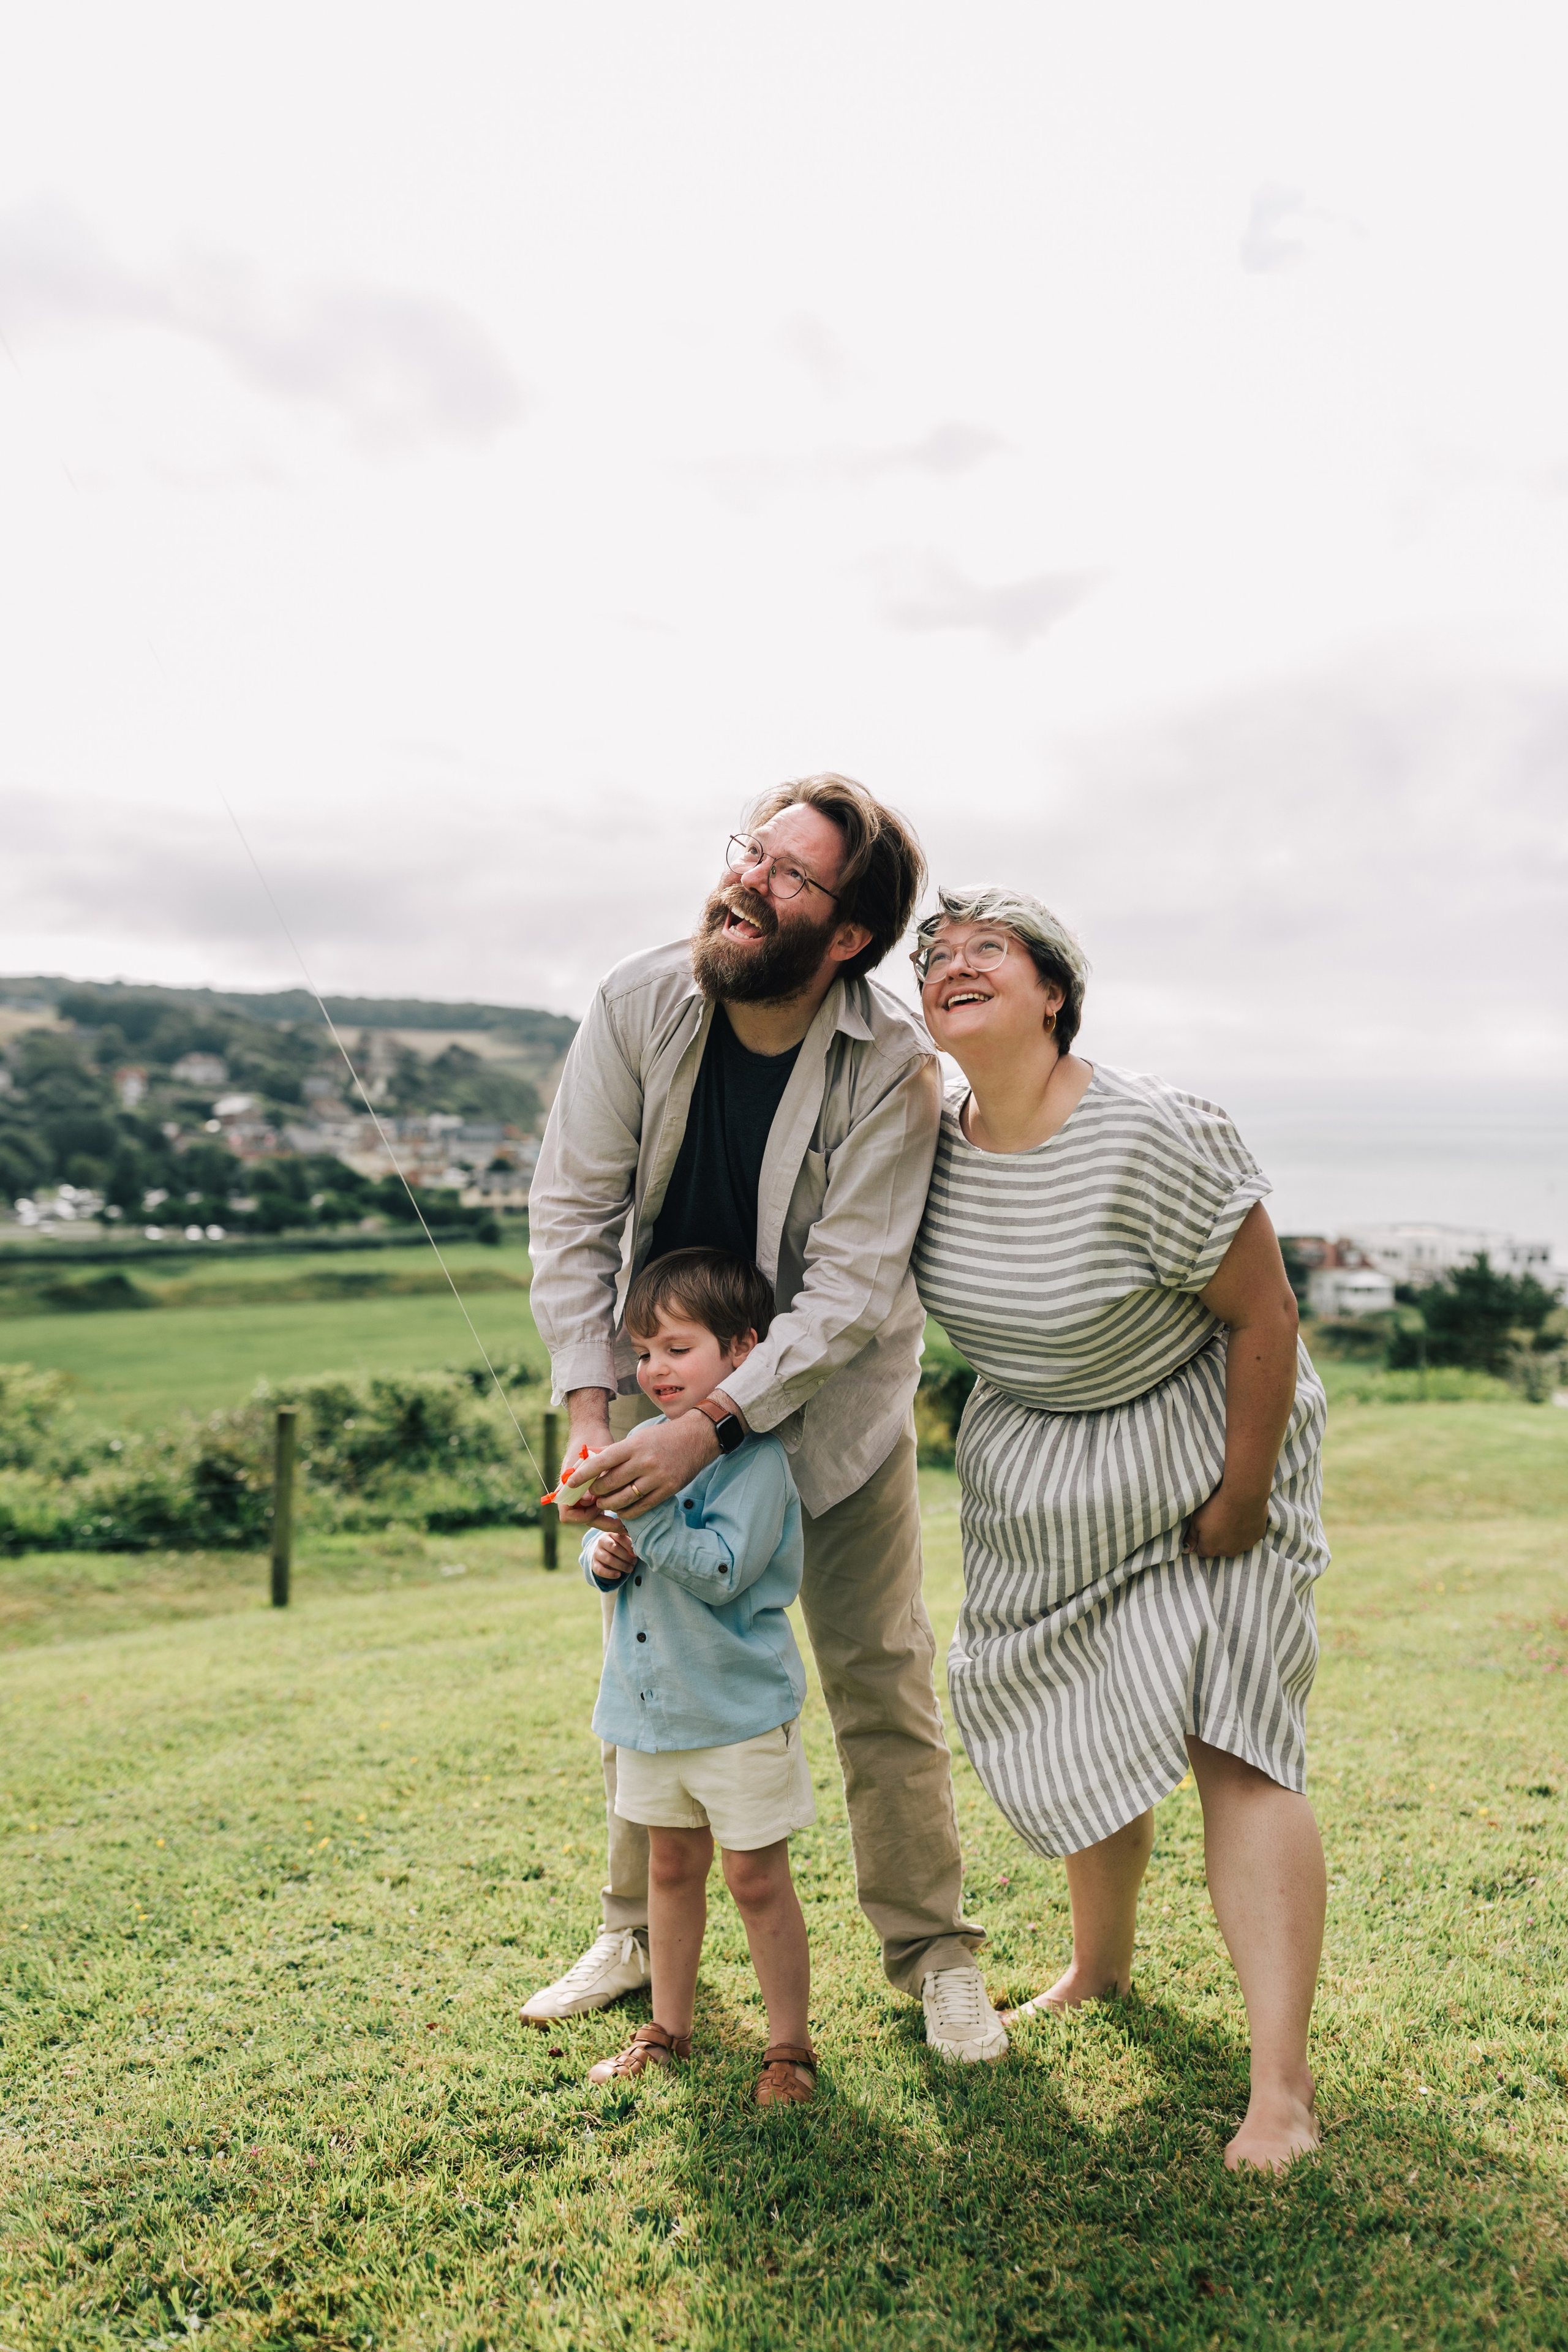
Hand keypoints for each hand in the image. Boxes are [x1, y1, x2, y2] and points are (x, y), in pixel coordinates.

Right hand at [556, 1389, 614, 1527]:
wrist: (591, 1430)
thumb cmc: (590, 1441)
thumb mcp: (592, 1460)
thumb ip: (590, 1478)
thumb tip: (590, 1501)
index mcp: (566, 1487)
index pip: (567, 1514)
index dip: (582, 1515)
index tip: (598, 1506)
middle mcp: (574, 1494)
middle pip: (583, 1519)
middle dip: (601, 1522)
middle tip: (621, 1523)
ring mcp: (584, 1493)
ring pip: (593, 1516)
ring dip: (607, 1519)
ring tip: (626, 1521)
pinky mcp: (595, 1491)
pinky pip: (600, 1507)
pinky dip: (611, 1510)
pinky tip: (626, 1509)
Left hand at [569, 1412, 719, 1518]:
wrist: (697, 1437)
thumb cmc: (662, 1437)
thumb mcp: (637, 1438)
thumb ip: (615, 1452)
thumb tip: (589, 1462)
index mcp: (633, 1446)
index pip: (601, 1462)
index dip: (583, 1475)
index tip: (571, 1483)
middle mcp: (644, 1462)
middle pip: (610, 1484)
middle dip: (597, 1492)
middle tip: (593, 1494)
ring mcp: (657, 1477)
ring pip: (624, 1499)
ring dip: (610, 1505)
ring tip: (605, 1503)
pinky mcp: (668, 1490)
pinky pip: (641, 1507)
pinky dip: (628, 1512)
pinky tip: (623, 1510)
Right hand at [590, 1526, 638, 1581]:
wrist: (605, 1554)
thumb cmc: (620, 1546)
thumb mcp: (624, 1542)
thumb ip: (630, 1543)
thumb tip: (639, 1547)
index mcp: (610, 1534)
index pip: (620, 1537)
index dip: (629, 1546)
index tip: (636, 1553)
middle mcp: (601, 1542)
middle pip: (614, 1548)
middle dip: (626, 1556)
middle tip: (634, 1562)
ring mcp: (597, 1553)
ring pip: (608, 1559)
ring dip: (621, 1565)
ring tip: (630, 1569)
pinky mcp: (594, 1564)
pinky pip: (600, 1570)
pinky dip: (610, 1574)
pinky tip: (619, 1575)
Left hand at [1184, 1485, 1269, 1558]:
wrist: (1243, 1497)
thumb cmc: (1215, 1508)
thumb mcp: (1196, 1520)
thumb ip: (1191, 1537)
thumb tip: (1187, 1550)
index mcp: (1210, 1550)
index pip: (1202, 1550)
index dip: (1202, 1539)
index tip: (1205, 1528)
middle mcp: (1228, 1553)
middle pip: (1220, 1548)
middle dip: (1219, 1539)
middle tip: (1219, 1520)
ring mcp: (1245, 1546)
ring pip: (1236, 1543)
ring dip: (1234, 1535)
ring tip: (1232, 1518)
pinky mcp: (1257, 1537)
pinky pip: (1250, 1535)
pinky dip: (1247, 1529)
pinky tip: (1244, 1516)